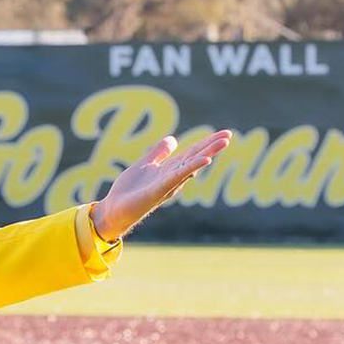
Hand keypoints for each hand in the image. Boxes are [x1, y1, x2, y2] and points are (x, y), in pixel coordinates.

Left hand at [91, 130, 232, 242]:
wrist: (114, 210)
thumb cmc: (129, 191)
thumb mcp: (144, 165)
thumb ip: (158, 153)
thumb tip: (174, 139)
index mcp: (170, 170)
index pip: (192, 154)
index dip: (206, 143)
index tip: (224, 134)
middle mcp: (172, 178)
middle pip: (195, 158)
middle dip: (212, 146)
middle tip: (229, 135)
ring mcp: (167, 185)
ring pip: (191, 166)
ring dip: (207, 153)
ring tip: (223, 143)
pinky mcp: (157, 191)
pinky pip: (176, 178)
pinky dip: (190, 168)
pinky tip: (204, 161)